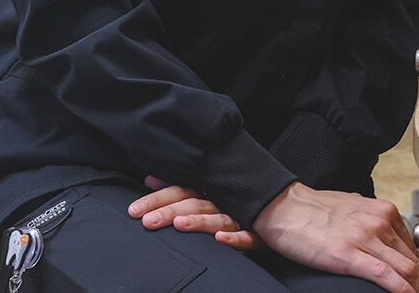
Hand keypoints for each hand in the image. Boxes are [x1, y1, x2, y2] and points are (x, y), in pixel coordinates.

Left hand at [127, 176, 261, 250]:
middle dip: (169, 211)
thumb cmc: (237, 202)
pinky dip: (235, 238)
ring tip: (179, 224)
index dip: (158, 198)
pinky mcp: (258, 234)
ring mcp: (241, 217)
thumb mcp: (206, 194)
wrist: (283, 210)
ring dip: (199, 221)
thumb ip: (178, 188)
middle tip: (147, 220)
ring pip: (218, 218)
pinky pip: (247, 237)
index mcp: (210, 191)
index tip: (135, 209)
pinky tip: (221, 240)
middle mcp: (224, 201)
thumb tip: (150, 178)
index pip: (181, 190)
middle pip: (194, 203)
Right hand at [253, 183, 417, 292]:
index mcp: (382, 211)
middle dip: (417, 279)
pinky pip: (385, 276)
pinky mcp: (349, 255)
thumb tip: (383, 236)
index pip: (412, 245)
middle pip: (412, 259)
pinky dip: (401, 289)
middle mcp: (379, 222)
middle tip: (417, 290)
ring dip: (412, 285)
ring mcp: (365, 238)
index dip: (415, 266)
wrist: (286, 207)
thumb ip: (372, 220)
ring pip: (405, 268)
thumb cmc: (315, 209)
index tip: (415, 278)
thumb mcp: (354, 207)